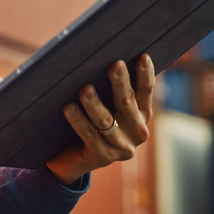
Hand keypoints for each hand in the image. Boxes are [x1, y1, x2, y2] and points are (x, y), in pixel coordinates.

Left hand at [46, 54, 154, 185]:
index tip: (143, 56)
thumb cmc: (90, 119)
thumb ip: (108, 86)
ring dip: (95, 104)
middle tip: (115, 65)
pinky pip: (89, 135)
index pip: (145, 91)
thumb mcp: (104, 103)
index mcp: (141, 114)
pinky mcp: (103, 157)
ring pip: (106, 120)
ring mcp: (121, 147)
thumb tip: (98, 55)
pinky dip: (78, 120)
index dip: (145, 74)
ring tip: (85, 89)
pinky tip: (69, 107)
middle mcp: (137, 131)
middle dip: (121, 83)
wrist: (73, 158)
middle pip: (127, 103)